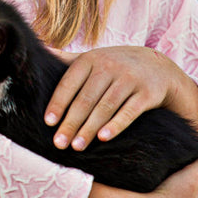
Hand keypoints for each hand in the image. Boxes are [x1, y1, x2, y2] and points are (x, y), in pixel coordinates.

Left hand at [44, 46, 187, 149]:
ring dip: (89, 128)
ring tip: (77, 146)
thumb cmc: (115, 67)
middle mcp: (109, 66)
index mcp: (91, 59)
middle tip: (59, 144)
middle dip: (71, 122)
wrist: (157, 66)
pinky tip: (104, 138)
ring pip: (105, 106)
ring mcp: (129, 78)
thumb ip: (68, 59)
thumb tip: (40, 51)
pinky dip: (116, 124)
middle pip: (86, 98)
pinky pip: (130, 111)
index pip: (70, 82)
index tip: (48, 122)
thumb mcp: (93, 59)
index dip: (58, 102)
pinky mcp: (147, 92)